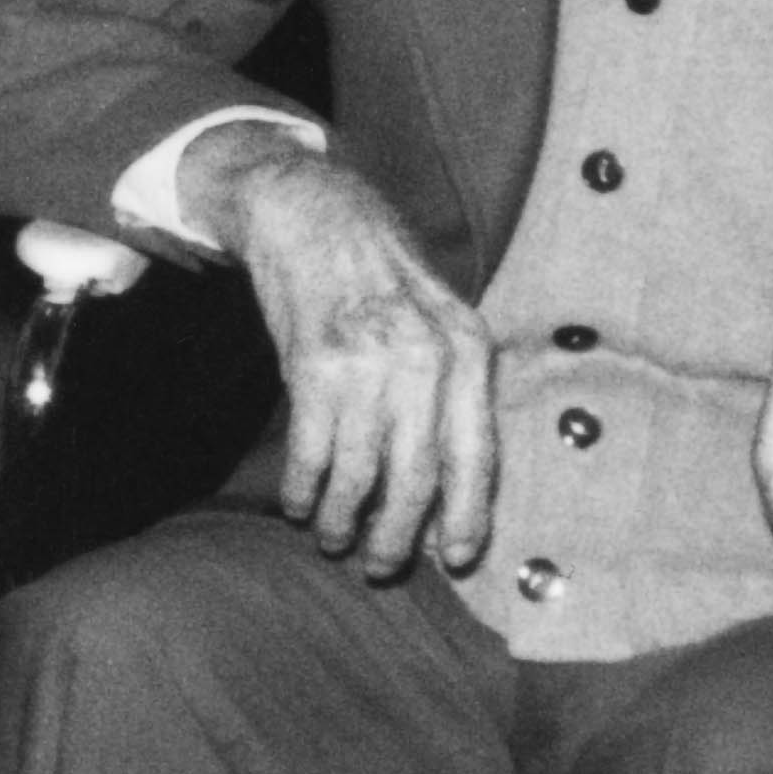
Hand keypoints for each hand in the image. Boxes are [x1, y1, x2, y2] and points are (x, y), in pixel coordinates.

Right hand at [194, 134, 498, 580]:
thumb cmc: (375, 271)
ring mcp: (367, 361)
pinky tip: (296, 502)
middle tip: (381, 565)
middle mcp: (424, 358)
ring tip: (332, 537)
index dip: (466, 515)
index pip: (476, 454)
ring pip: (359, 473)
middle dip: (397, 535)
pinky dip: (302, 487)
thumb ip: (447, 387)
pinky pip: (310, 449)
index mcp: (467, 348)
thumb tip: (444, 484)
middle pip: (416, 478)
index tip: (455, 558)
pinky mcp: (311, 363)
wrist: (308, 207)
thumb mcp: (435, 316)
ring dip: (341, 518)